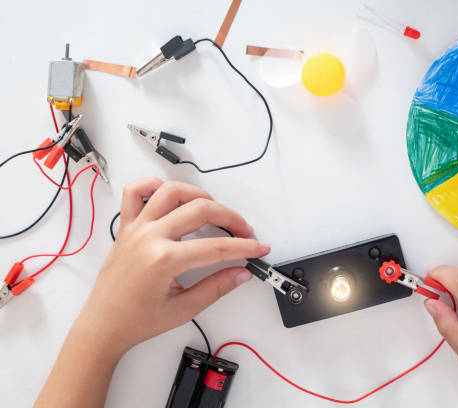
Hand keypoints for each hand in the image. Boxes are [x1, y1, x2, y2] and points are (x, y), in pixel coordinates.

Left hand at [76, 178, 269, 354]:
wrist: (102, 326)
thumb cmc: (137, 321)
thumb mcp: (184, 309)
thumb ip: (217, 287)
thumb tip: (242, 272)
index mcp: (163, 260)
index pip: (216, 247)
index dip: (243, 247)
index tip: (258, 248)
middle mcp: (148, 237)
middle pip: (200, 209)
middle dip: (230, 218)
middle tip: (244, 232)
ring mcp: (136, 228)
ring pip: (171, 191)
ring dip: (199, 195)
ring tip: (215, 211)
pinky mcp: (126, 226)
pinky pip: (135, 192)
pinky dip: (154, 185)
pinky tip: (172, 197)